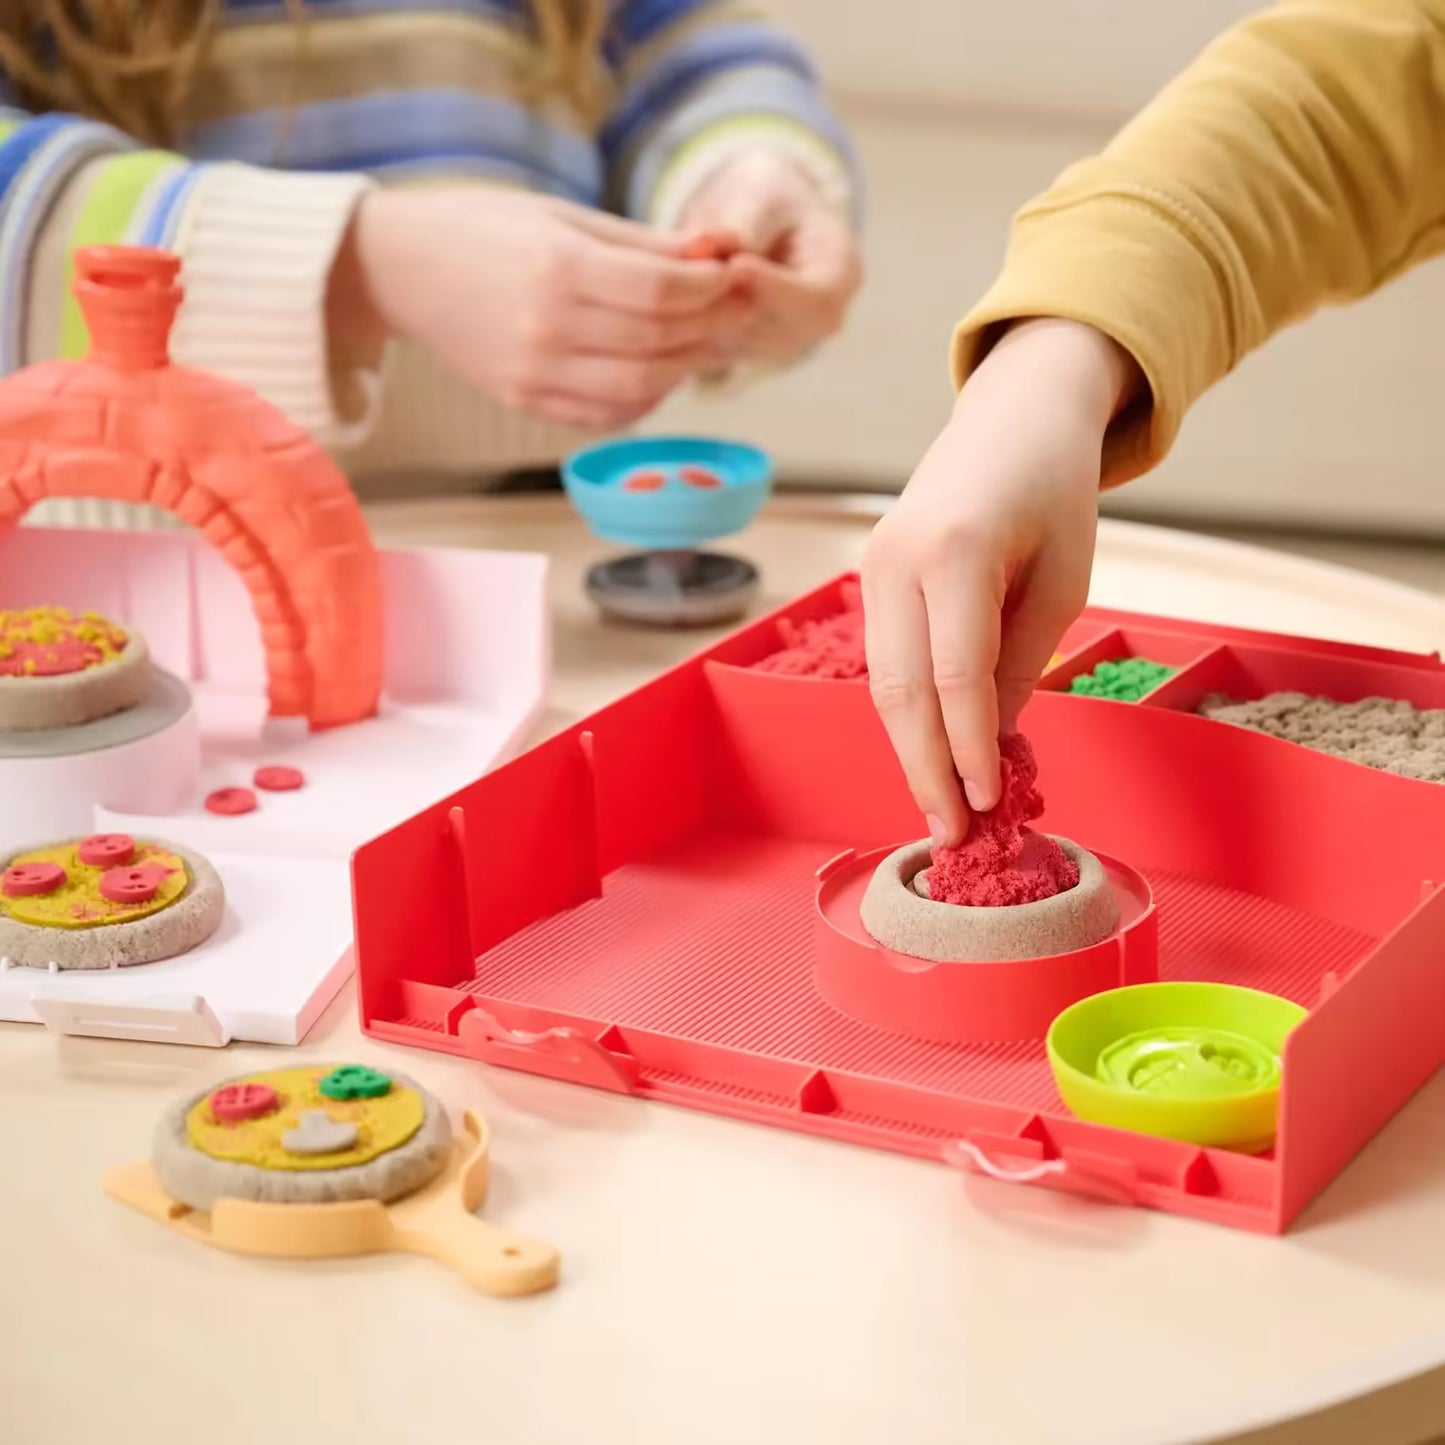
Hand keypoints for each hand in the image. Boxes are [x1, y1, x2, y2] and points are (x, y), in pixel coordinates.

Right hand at [343, 185, 744, 428]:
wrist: (402, 269)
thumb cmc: (482, 228)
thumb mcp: (560, 215)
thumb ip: (638, 244)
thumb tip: (713, 257)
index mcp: (556, 267)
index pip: (660, 289)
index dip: (708, 286)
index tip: (730, 274)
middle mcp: (547, 327)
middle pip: (658, 340)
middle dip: (709, 324)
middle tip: (733, 309)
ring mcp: (535, 373)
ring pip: (641, 386)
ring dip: (685, 366)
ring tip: (702, 341)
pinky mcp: (526, 402)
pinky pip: (607, 413)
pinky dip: (646, 398)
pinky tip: (658, 371)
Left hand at [679, 148, 860, 364]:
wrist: (757, 219)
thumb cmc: (768, 196)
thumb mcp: (764, 191)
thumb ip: (746, 221)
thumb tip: (714, 250)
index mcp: (841, 277)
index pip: (816, 301)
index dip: (776, 289)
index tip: (737, 266)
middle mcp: (814, 324)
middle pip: (773, 332)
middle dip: (729, 304)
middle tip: (688, 269)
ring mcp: (776, 346)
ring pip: (735, 344)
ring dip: (699, 314)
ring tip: (671, 273)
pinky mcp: (736, 354)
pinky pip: (706, 348)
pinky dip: (682, 324)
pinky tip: (660, 295)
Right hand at [860, 319, 1140, 844]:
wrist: (1013, 416)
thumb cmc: (1055, 492)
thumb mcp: (1062, 581)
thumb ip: (1020, 664)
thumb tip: (994, 747)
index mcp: (956, 552)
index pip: (954, 677)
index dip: (969, 750)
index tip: (988, 804)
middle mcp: (897, 559)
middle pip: (901, 691)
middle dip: (926, 769)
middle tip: (951, 834)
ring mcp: (873, 565)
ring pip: (883, 682)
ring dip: (911, 749)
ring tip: (940, 807)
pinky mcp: (870, 574)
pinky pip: (885, 659)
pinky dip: (906, 712)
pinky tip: (930, 752)